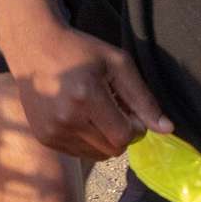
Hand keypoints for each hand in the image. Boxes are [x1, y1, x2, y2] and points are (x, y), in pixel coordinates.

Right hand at [7, 24, 171, 160]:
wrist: (33, 46)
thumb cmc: (79, 50)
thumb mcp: (117, 63)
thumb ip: (143, 97)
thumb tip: (167, 129)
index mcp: (86, 96)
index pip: (124, 135)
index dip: (135, 126)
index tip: (130, 108)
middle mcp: (66, 119)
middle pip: (113, 149)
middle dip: (122, 133)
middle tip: (115, 109)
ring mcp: (52, 131)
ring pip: (97, 155)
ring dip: (105, 138)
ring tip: (96, 111)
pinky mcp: (44, 138)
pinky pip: (80, 153)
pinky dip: (87, 139)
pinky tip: (80, 116)